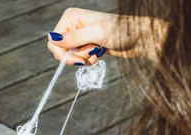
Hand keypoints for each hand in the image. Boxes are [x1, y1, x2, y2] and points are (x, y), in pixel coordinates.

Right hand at [47, 8, 167, 64]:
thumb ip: (73, 37)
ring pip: (70, 56)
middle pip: (59, 50)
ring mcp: (80, 36)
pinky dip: (89, 60)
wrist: (138, 38)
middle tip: (88, 57)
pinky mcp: (87, 45)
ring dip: (84, 58)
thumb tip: (51, 38)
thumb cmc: (120, 31)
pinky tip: (100, 53)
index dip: (63, 54)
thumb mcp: (95, 33)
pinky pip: (80, 59)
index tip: (78, 61)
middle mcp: (73, 25)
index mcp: (71, 17)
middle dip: (74, 57)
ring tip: (98, 51)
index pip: (54, 40)